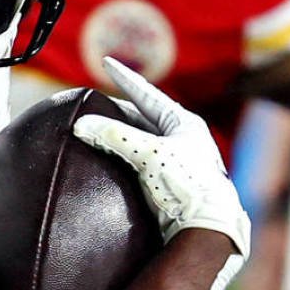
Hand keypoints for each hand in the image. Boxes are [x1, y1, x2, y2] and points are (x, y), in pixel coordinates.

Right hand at [72, 57, 250, 255]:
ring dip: (122, 134)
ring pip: (145, 140)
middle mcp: (185, 139)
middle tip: (97, 103)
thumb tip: (81, 124)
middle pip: (145, 117)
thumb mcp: (147, 154)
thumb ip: (114, 136)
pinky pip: (145, 161)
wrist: (207, 228)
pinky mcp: (174, 183)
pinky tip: (115, 160)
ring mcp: (181, 162)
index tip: (107, 62)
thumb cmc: (185, 185)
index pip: (148, 94)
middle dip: (120, 110)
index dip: (125, 78)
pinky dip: (127, 155)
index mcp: (184, 123)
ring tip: (101, 129)